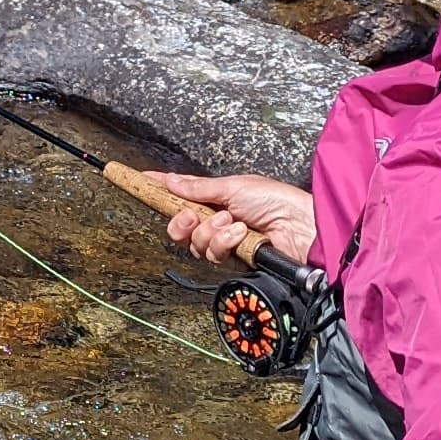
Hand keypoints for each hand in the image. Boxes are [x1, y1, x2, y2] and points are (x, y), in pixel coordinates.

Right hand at [145, 168, 314, 267]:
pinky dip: (225, 242)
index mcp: (216, 199)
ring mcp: (225, 242)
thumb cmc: (277, 201)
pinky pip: (213, 255)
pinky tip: (241, 234)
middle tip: (193, 216)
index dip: (159, 188)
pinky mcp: (233, 260)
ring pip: (195, 244)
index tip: (139, 179)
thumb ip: (198, 188)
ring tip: (232, 222)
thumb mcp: (233, 187)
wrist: (301, 227)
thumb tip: (171, 181)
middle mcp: (216, 222)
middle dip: (182, 222)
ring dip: (212, 231)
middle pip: (180, 228)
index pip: (180, 193)